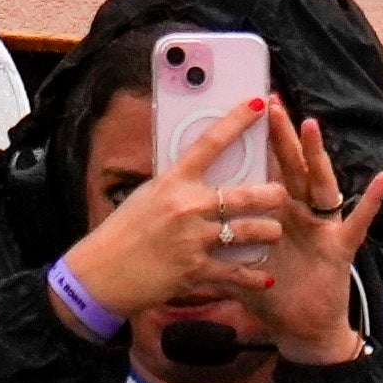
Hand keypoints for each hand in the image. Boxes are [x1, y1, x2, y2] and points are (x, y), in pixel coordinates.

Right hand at [65, 100, 382, 364]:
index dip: (237, 120)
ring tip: (274, 232)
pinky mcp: (194, 271)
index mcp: (172, 181)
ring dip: (267, 233)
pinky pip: (234, 272)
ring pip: (247, 232)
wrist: (100, 273)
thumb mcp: (148, 196)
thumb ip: (177, 184)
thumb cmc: (123, 231)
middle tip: (282, 194)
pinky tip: (266, 279)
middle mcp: (186, 207)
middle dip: (271, 195)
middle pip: (243, 195)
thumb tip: (201, 168)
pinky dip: (253, 278)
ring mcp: (191, 240)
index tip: (259, 103)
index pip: (209, 142)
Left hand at [236, 108, 382, 368]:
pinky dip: (371, 202)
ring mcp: (322, 226)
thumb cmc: (273, 296)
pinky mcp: (339, 246)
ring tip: (311, 126)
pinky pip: (358, 222)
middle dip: (282, 136)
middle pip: (290, 168)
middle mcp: (300, 213)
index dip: (258, 144)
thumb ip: (218, 251)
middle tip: (273, 103)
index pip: (266, 171)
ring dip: (316, 155)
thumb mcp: (241, 269)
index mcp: (276, 214)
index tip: (246, 112)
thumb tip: (182, 241)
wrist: (301, 330)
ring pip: (319, 184)